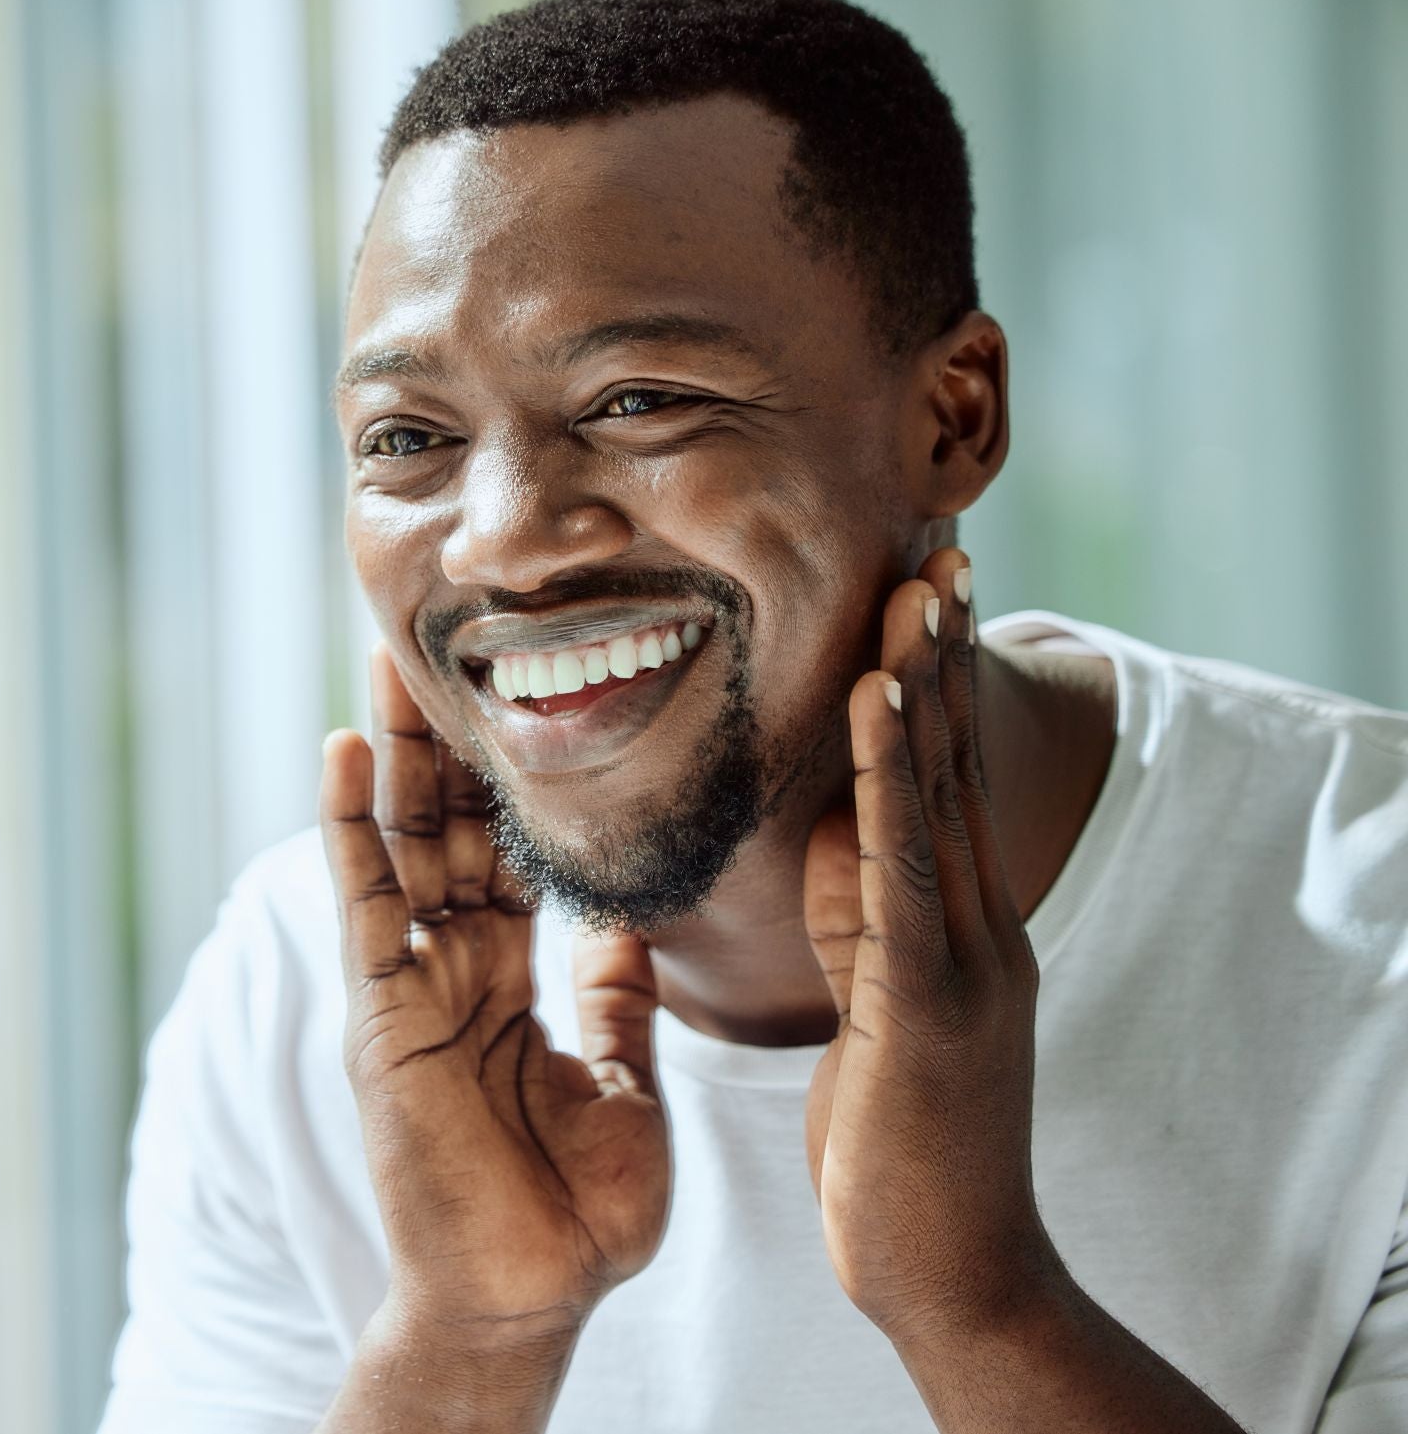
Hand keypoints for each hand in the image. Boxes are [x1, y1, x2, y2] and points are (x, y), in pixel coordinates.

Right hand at [322, 649, 670, 1345]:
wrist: (529, 1302)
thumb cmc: (575, 1216)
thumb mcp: (624, 1086)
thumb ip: (616, 1001)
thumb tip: (635, 924)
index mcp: (508, 985)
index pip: (510, 858)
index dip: (517, 784)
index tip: (531, 703)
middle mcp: (451, 974)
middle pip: (448, 834)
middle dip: (448, 745)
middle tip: (454, 648)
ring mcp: (409, 990)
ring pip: (399, 848)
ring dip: (393, 757)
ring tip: (391, 666)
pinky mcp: (379, 1015)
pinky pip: (363, 906)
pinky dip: (348, 827)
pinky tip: (342, 752)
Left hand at [802, 548, 1059, 1344]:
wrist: (950, 1273)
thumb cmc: (902, 1148)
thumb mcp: (877, 1010)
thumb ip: (862, 918)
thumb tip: (837, 828)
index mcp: (958, 929)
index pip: (941, 782)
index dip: (932, 684)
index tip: (921, 590)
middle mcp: (976, 927)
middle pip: (951, 766)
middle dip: (943, 654)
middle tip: (939, 541)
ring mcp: (963, 961)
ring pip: (937, 796)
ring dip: (926, 683)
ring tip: (920, 583)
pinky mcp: (928, 1003)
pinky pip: (903, 865)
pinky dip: (891, 774)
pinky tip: (881, 699)